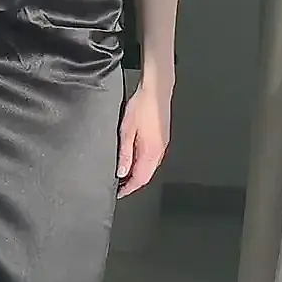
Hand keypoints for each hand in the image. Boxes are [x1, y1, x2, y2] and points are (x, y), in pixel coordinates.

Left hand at [117, 77, 170, 197]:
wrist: (156, 89)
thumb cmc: (141, 106)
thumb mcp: (126, 131)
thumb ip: (125, 154)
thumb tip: (122, 173)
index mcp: (151, 152)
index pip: (140, 179)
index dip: (128, 188)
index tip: (118, 193)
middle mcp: (159, 151)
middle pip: (146, 175)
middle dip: (133, 184)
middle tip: (119, 187)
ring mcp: (163, 145)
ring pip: (150, 168)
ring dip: (138, 174)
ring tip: (124, 175)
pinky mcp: (163, 138)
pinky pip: (153, 158)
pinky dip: (143, 164)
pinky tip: (134, 160)